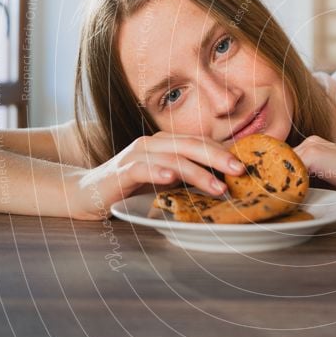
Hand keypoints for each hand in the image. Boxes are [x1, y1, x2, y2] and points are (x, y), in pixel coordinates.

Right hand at [66, 131, 245, 219]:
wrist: (87, 194)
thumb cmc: (132, 186)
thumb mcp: (168, 179)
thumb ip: (191, 176)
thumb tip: (226, 181)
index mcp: (167, 142)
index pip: (202, 142)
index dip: (225, 151)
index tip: (248, 163)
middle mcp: (154, 143)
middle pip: (192, 145)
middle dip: (220, 157)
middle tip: (241, 170)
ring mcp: (137, 155)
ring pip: (173, 158)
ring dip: (198, 172)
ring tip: (219, 187)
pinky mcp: (121, 171)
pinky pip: (143, 169)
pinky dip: (158, 172)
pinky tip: (171, 179)